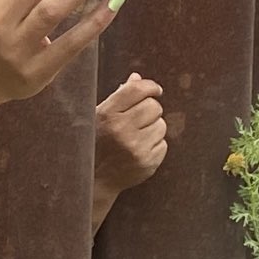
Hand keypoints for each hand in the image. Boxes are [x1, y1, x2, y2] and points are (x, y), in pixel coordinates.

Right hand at [94, 73, 167, 194]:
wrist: (94, 180)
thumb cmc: (95, 142)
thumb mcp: (99, 116)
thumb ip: (119, 96)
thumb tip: (137, 78)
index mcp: (107, 114)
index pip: (137, 90)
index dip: (150, 87)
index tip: (155, 90)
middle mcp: (121, 131)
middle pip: (154, 106)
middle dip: (151, 109)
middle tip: (141, 117)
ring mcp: (135, 149)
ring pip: (161, 125)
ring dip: (154, 128)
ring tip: (139, 135)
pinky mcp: (147, 164)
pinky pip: (163, 145)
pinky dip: (155, 145)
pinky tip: (140, 148)